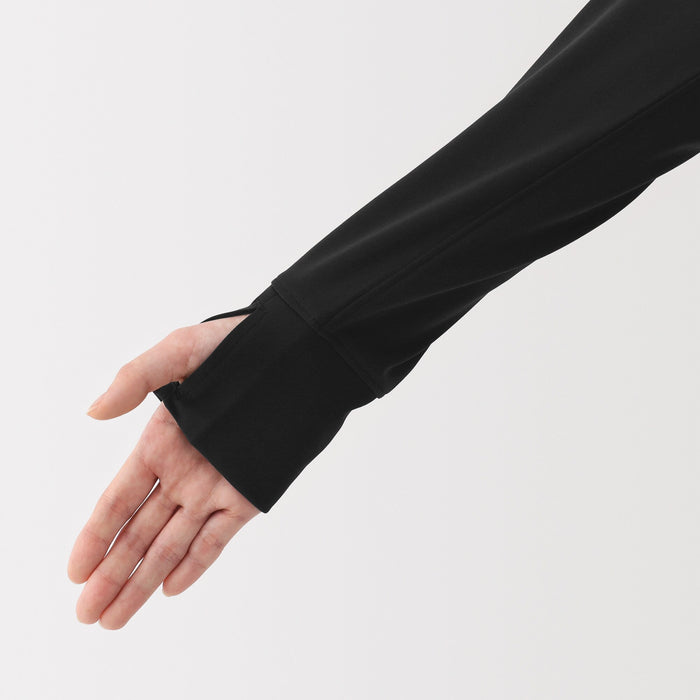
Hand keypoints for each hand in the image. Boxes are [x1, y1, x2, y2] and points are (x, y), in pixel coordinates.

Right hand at [67, 315, 261, 629]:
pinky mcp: (250, 493)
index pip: (119, 499)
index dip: (95, 537)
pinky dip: (196, 561)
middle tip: (88, 614)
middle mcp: (183, 471)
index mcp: (160, 441)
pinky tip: (171, 587)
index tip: (75, 572)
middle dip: (113, 574)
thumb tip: (93, 411)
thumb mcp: (182, 350)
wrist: (302, 357)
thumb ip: (136, 378)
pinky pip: (218, 535)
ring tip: (117, 616)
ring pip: (174, 542)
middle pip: (140, 532)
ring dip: (146, 579)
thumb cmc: (239, 346)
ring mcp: (215, 486)